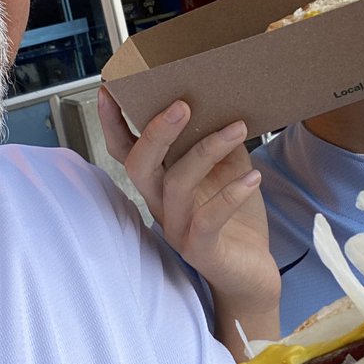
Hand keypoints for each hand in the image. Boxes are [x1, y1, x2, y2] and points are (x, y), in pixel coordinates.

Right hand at [97, 87, 279, 352]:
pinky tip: (253, 176)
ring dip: (207, 150)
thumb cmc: (236, 218)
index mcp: (160, 183)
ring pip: (177, 185)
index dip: (113, 123)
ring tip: (238, 127)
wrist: (253, 273)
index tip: (109, 90)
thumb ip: (219, 140)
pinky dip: (231, 194)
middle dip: (156, 133)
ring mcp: (178, 229)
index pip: (125, 151)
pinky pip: (209, 219)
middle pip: (139, 166)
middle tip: (182, 105)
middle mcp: (160, 205)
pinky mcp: (201, 250)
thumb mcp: (228, 170)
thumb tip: (223, 97)